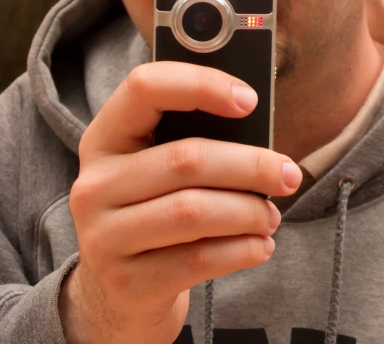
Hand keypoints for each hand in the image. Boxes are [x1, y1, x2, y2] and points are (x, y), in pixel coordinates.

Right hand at [59, 62, 301, 343]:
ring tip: (271, 215)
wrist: (115, 297)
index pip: (144, 87)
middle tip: (289, 174)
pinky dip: (242, 250)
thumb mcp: (155, 168)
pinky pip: (199, 259)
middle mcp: (94, 184)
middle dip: (251, 165)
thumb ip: (192, 138)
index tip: (250, 100)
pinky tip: (260, 246)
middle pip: (186, 158)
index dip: (202, 84)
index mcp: (104, 138)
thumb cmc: (153, 211)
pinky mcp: (127, 283)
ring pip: (195, 211)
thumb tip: (256, 120)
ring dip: (249, 211)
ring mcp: (103, 237)